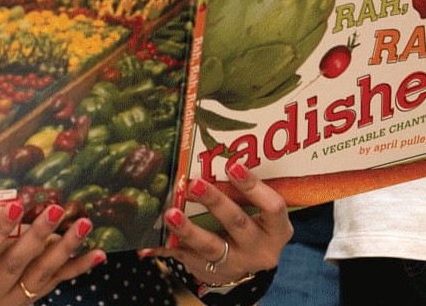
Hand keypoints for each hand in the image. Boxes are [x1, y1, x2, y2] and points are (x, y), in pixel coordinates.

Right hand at [0, 200, 104, 305]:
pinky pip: (55, 284)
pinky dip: (78, 268)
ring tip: (84, 224)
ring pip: (40, 276)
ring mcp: (11, 302)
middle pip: (14, 265)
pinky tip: (99, 253)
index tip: (14, 204)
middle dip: (37, 236)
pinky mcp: (28, 301)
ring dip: (64, 249)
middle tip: (56, 208)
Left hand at [140, 163, 291, 285]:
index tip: (232, 166)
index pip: (273, 207)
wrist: (246, 266)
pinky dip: (167, 248)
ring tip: (170, 213)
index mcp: (277, 230)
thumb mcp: (259, 212)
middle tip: (194, 184)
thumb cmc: (253, 225)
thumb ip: (244, 191)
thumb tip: (213, 152)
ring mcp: (236, 264)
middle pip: (237, 223)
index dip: (253, 187)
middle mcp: (260, 249)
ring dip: (188, 229)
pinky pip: (187, 260)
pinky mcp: (212, 273)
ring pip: (211, 247)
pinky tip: (149, 242)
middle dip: (215, 202)